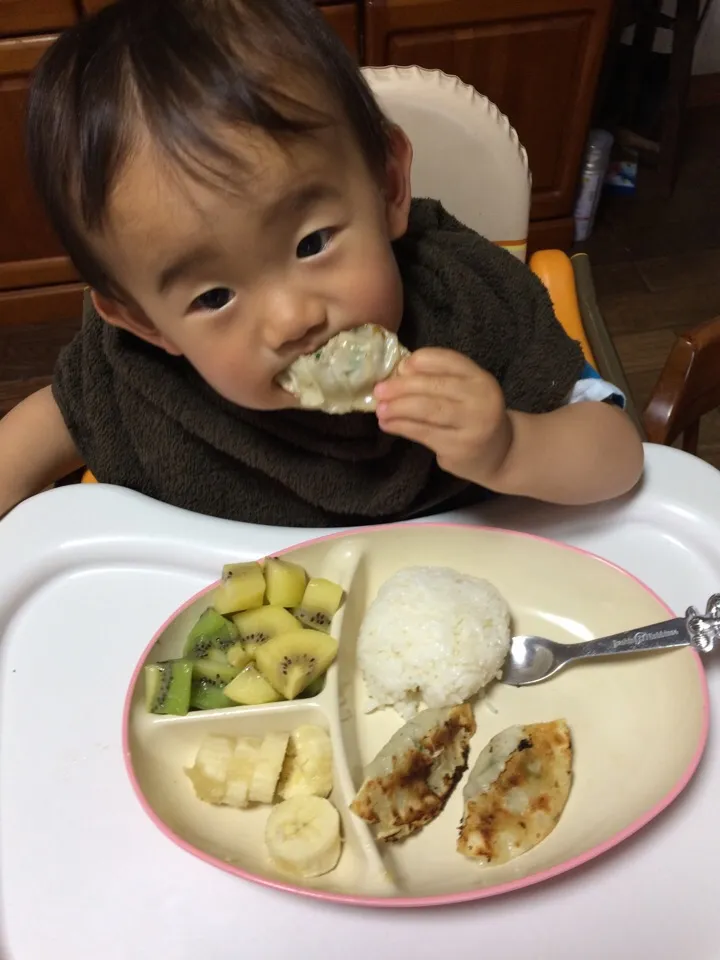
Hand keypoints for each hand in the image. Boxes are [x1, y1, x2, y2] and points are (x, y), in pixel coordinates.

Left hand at [374, 348, 512, 485]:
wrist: (500, 454)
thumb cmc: (473, 416)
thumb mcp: (466, 392)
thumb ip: (440, 379)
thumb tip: (397, 373)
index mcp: (480, 378)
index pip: (448, 360)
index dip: (420, 361)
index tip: (400, 367)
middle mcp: (480, 399)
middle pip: (434, 386)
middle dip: (401, 387)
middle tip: (378, 391)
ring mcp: (472, 424)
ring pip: (427, 410)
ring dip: (398, 408)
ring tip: (379, 409)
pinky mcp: (459, 447)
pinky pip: (423, 432)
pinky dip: (401, 427)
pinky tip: (388, 424)